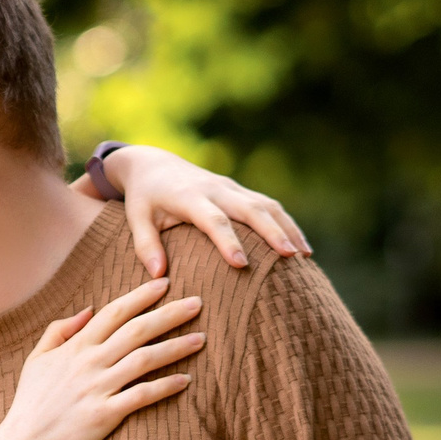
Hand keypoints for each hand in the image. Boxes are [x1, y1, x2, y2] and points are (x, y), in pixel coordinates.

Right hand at [0, 278, 202, 439]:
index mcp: (76, 347)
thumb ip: (59, 330)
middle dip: (170, 313)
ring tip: (201, 339)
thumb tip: (88, 309)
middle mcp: (89, 362)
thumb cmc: (31, 403)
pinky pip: (141, 396)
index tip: (166, 282)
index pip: (114, 312)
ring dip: (176, 347)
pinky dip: (165, 387)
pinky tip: (186, 380)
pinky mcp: (105, 415)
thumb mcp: (37, 359)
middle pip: (137, 330)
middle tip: (199, 303)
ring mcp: (98, 388)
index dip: (142, 295)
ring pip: (144, 359)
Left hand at [102, 144, 312, 278]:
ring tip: (304, 256)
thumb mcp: (136, 218)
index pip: (213, 219)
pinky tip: (301, 247)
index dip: (227, 241)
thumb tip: (158, 275)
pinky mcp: (240, 191)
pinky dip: (287, 224)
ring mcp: (231, 188)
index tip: (241, 265)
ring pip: (266, 205)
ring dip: (287, 228)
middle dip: (272, 232)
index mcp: (189, 196)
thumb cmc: (144, 198)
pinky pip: (269, 206)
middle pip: (250, 209)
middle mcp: (215, 189)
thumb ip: (145, 245)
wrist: (154, 164)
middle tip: (291, 257)